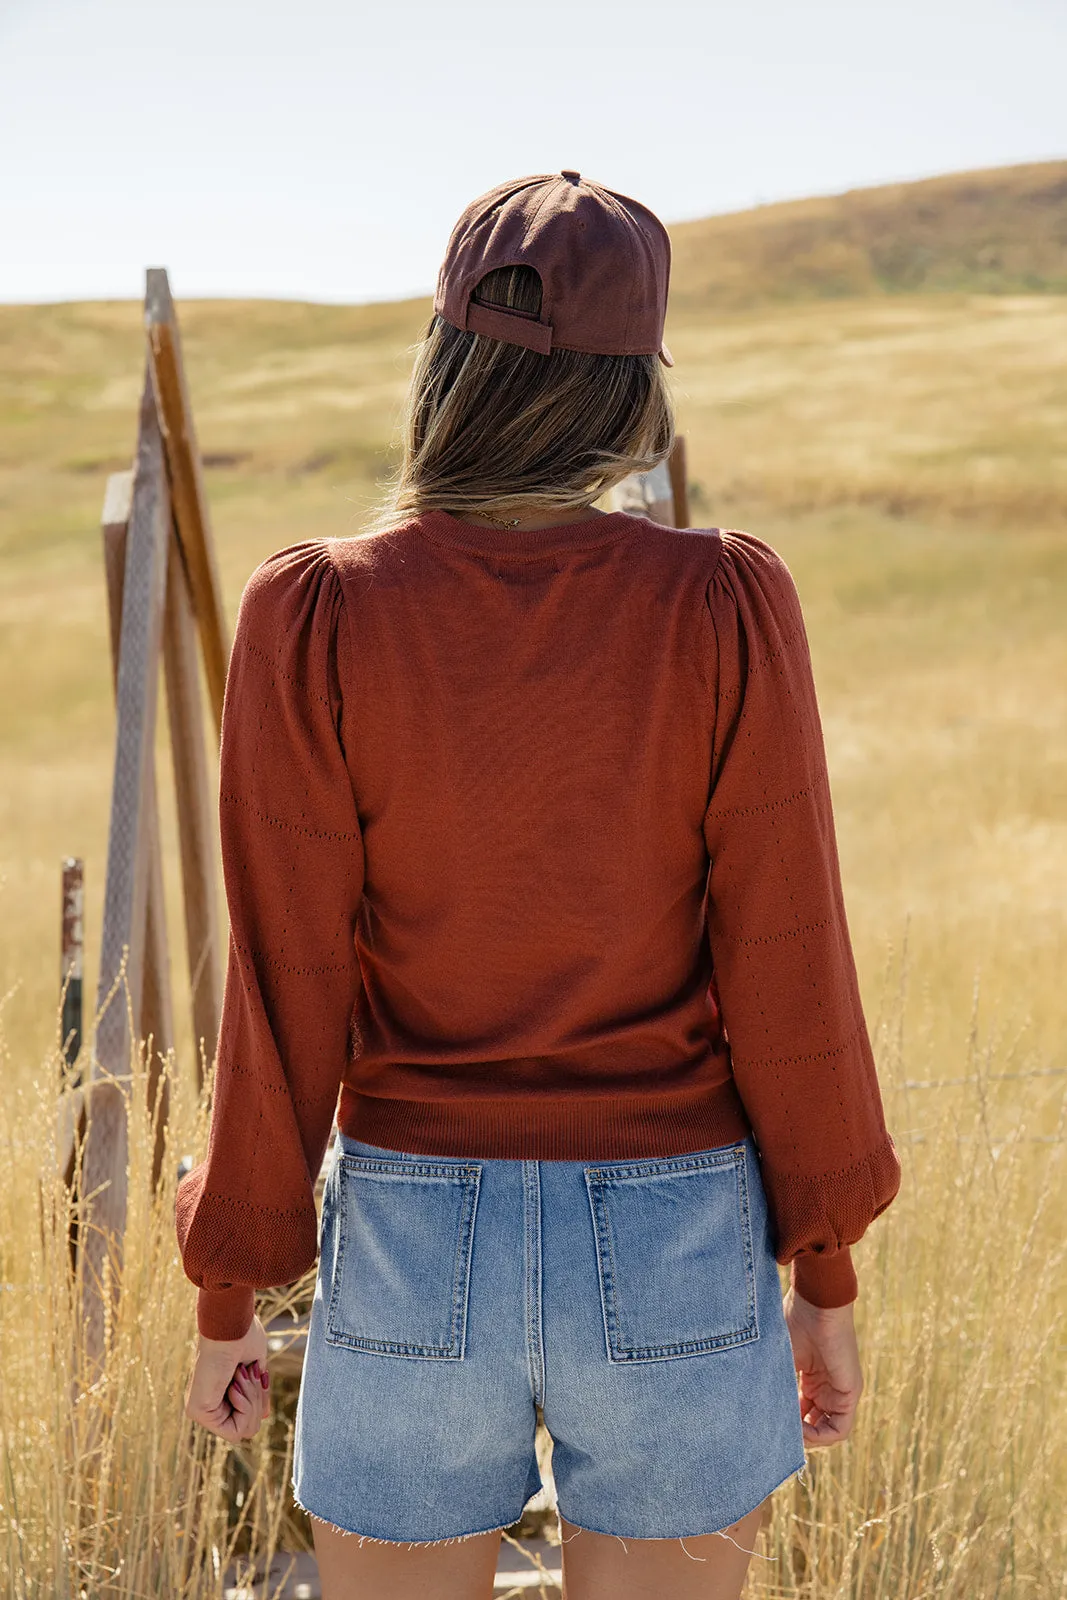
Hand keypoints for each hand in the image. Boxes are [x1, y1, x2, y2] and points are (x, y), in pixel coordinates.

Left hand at [184, 1314, 270, 1441]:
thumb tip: (264, 1416)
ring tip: (242, 1374)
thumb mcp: (256, 1368)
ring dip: (252, 1400)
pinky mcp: (197, 1412)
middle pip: (249, 1425)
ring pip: (245, 1429)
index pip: (248, 1415)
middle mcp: (208, 1402)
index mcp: (219, 1391)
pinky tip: (234, 1386)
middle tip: (249, 1372)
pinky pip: (235, 1431)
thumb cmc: (243, 1334)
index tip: (260, 1373)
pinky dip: (244, 1408)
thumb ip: (255, 1392)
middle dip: (257, 1398)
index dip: (260, 1399)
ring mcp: (201, 1409)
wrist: (230, 1322)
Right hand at [782, 1287, 862, 1447]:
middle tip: (777, 1434)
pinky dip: (820, 1436)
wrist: (816, 1301)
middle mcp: (827, 1388)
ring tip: (788, 1433)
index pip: (802, 1413)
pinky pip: (839, 1429)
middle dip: (796, 1435)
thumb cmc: (793, 1320)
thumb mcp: (778, 1359)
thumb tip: (756, 1412)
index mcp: (811, 1378)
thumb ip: (773, 1385)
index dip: (787, 1423)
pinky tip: (801, 1430)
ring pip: (827, 1431)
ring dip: (807, 1439)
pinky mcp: (850, 1392)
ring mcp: (840, 1391)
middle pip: (814, 1425)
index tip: (769, 1423)